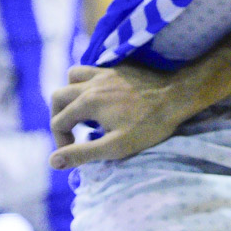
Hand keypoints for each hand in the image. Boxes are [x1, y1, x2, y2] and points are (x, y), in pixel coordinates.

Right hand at [48, 64, 183, 168]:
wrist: (178, 96)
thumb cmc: (149, 125)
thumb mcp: (115, 146)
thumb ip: (82, 153)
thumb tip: (52, 161)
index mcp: (87, 102)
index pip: (58, 122)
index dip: (61, 141)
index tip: (73, 153)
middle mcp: (91, 83)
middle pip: (58, 96)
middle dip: (58, 116)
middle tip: (70, 133)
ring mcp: (105, 73)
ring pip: (73, 76)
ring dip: (70, 93)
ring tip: (81, 112)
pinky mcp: (118, 68)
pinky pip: (92, 69)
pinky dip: (86, 81)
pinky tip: (99, 96)